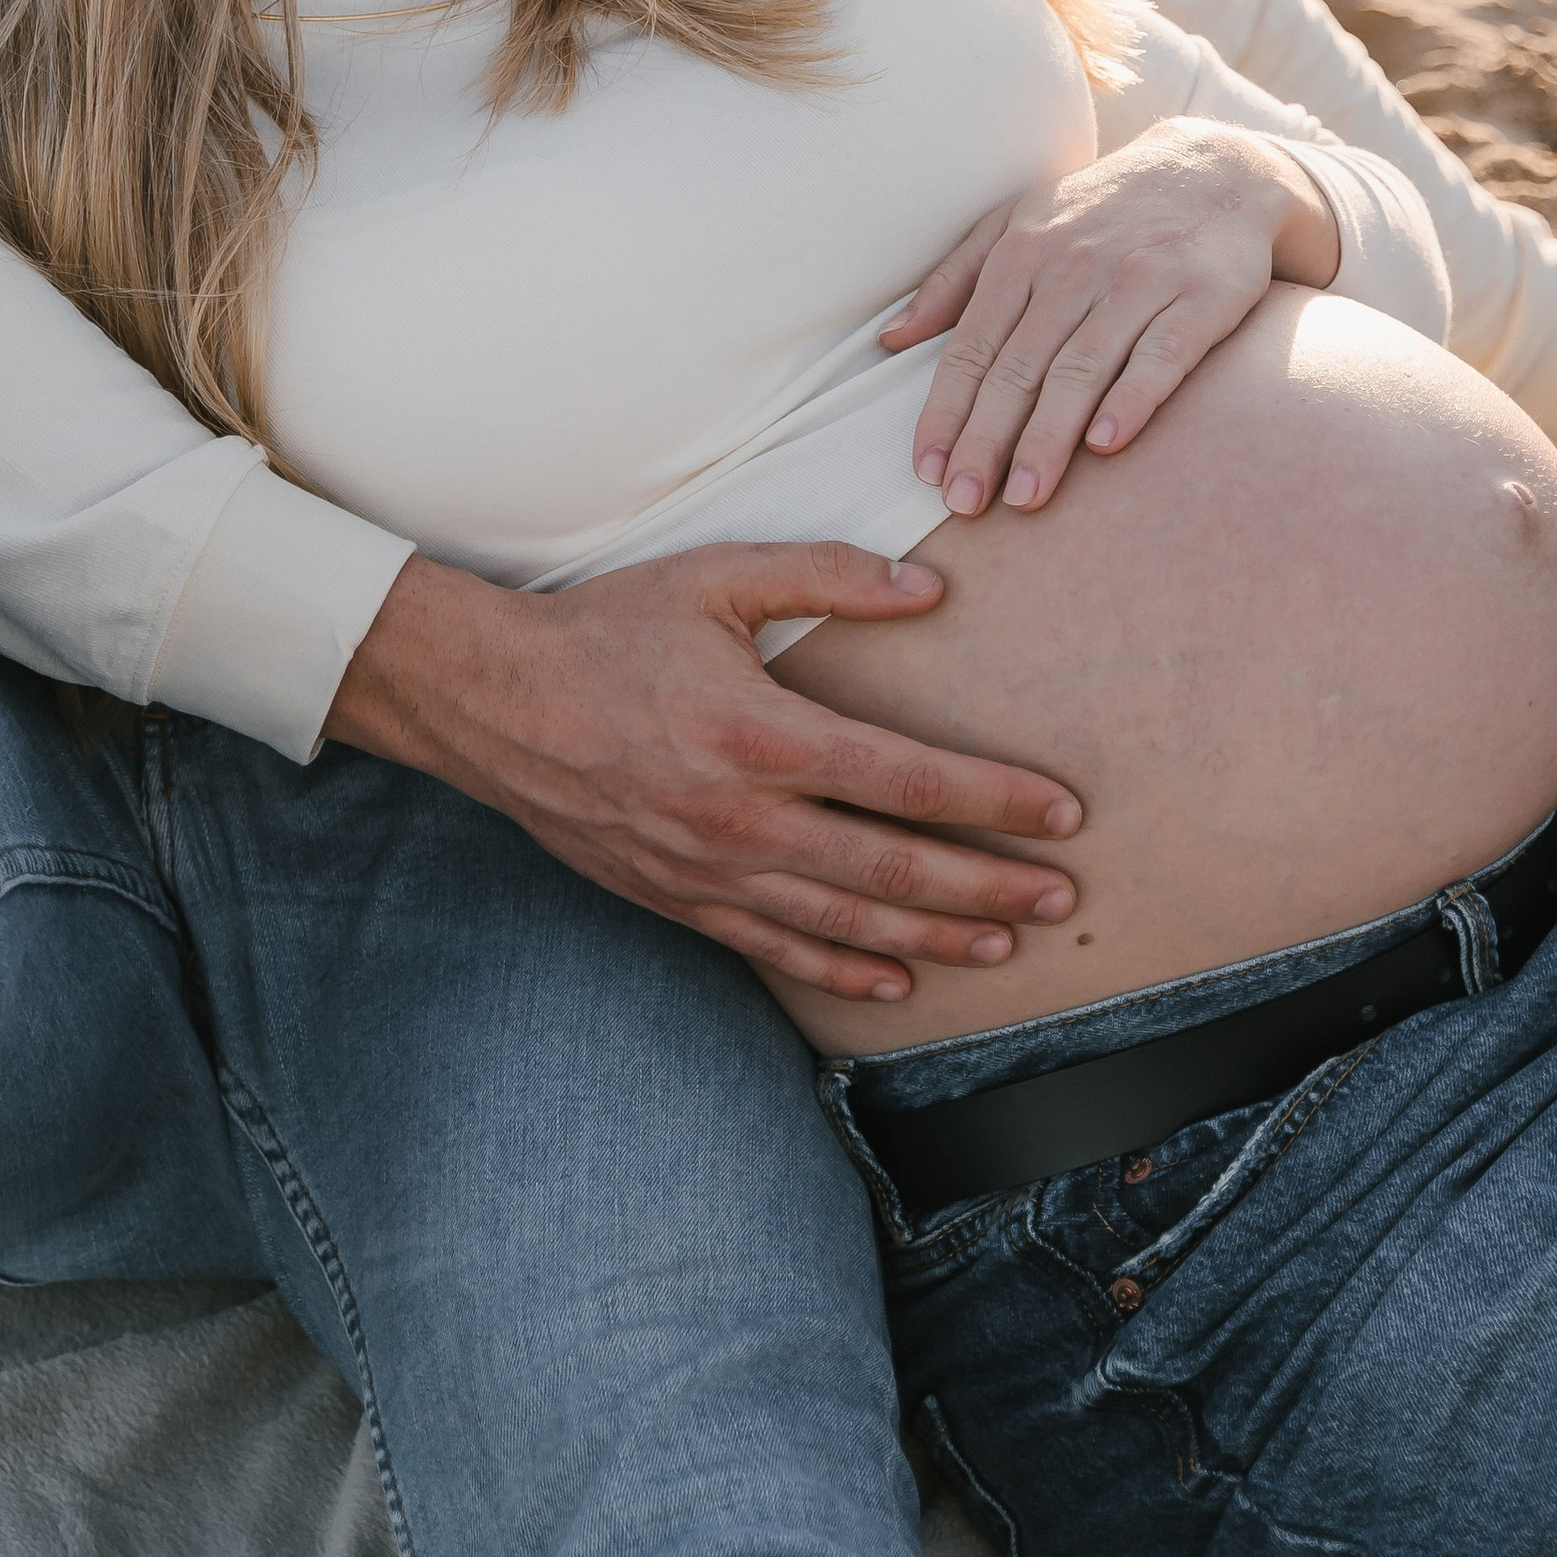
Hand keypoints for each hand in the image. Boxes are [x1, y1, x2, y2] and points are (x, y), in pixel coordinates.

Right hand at [326, 541, 1084, 1006]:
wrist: (493, 702)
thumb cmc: (609, 628)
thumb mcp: (715, 577)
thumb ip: (827, 575)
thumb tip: (930, 587)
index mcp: (762, 733)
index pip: (907, 780)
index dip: (994, 801)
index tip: (1061, 811)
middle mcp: (743, 817)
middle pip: (893, 869)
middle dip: (988, 887)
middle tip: (1062, 897)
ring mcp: (709, 870)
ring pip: (845, 923)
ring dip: (933, 938)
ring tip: (1003, 947)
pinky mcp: (678, 899)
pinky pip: (776, 948)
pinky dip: (841, 971)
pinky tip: (893, 981)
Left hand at [883, 120, 1341, 515]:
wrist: (1214, 172)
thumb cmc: (1100, 211)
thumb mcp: (1018, 221)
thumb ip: (953, 280)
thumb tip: (890, 339)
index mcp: (1022, 255)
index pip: (972, 348)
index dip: (946, 412)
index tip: (926, 472)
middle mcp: (1074, 268)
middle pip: (1020, 367)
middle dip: (987, 439)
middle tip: (964, 504)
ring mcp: (1138, 282)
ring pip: (1081, 369)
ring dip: (1048, 436)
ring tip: (1024, 497)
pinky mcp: (1199, 298)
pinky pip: (1161, 355)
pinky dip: (1131, 399)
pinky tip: (1105, 444)